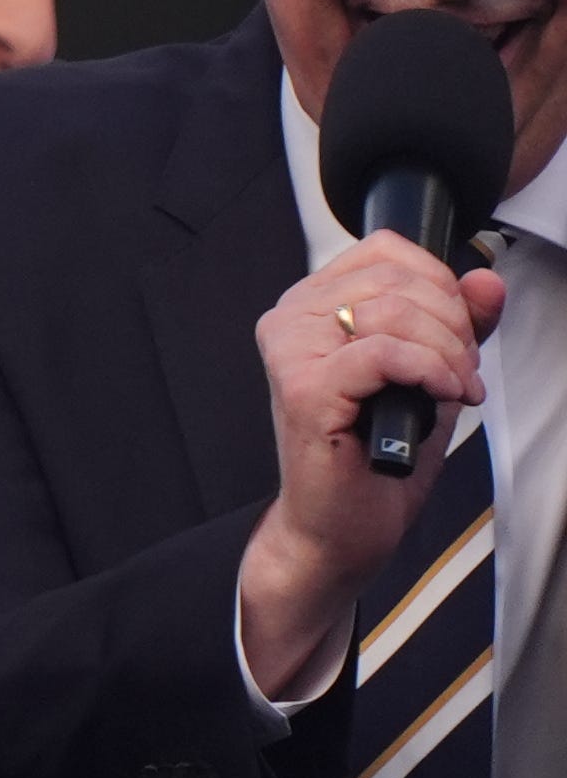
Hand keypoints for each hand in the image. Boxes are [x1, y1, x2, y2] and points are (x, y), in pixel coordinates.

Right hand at [238, 228, 503, 698]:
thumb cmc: (377, 454)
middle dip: (453, 325)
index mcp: (312, 305)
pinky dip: (428, 371)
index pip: (386, 250)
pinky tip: (439, 395)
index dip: (441, 284)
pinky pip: (383, 352)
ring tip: (453, 389)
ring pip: (393, 311)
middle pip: (396, 277)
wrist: (342, 527)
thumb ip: (459, 324)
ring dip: (446, 354)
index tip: (457, 334)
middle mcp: (291, 319)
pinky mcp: (303, 388)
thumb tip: (487, 279)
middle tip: (461, 372)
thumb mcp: (432, 373)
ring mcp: (290, 351)